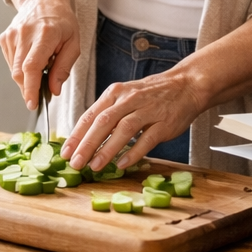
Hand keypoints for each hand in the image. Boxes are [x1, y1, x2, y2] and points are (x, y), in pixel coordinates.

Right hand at [0, 0, 80, 110]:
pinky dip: (21, 68)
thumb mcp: (74, 43)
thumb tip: (54, 90)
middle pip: (19, 72)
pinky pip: (11, 62)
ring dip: (26, 78)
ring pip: (14, 70)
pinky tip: (31, 58)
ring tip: (41, 66)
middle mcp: (25, 33)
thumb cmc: (62, 22)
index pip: (32, 66)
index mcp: (45, 33)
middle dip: (28, 89)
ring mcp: (12, 35)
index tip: (32, 103)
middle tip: (39, 96)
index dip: (30, 88)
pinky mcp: (5, 38)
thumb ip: (64, 67)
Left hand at [62, 65, 205, 171]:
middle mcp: (129, 100)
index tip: (65, 152)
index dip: (76, 135)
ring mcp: (148, 110)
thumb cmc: (152, 94)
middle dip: (86, 144)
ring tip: (94, 166)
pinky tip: (122, 164)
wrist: (186, 85)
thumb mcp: (125, 96)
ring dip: (107, 149)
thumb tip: (84, 137)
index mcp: (115, 93)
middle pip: (103, 122)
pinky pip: (146, 139)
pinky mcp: (164, 122)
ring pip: (123, 129)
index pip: (90, 115)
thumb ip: (107, 113)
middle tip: (75, 162)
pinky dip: (133, 152)